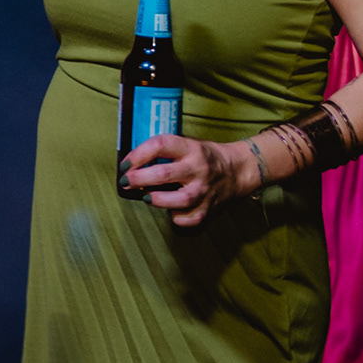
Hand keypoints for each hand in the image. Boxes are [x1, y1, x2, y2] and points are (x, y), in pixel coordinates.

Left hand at [118, 132, 248, 228]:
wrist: (237, 170)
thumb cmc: (204, 157)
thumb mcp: (187, 145)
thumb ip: (164, 153)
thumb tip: (132, 165)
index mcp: (190, 148)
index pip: (160, 145)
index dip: (138, 154)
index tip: (125, 164)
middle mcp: (198, 168)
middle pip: (164, 174)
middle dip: (139, 178)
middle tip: (126, 181)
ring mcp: (204, 190)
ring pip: (179, 199)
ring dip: (156, 199)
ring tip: (145, 196)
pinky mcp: (208, 209)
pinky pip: (188, 218)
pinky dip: (176, 217)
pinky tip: (169, 210)